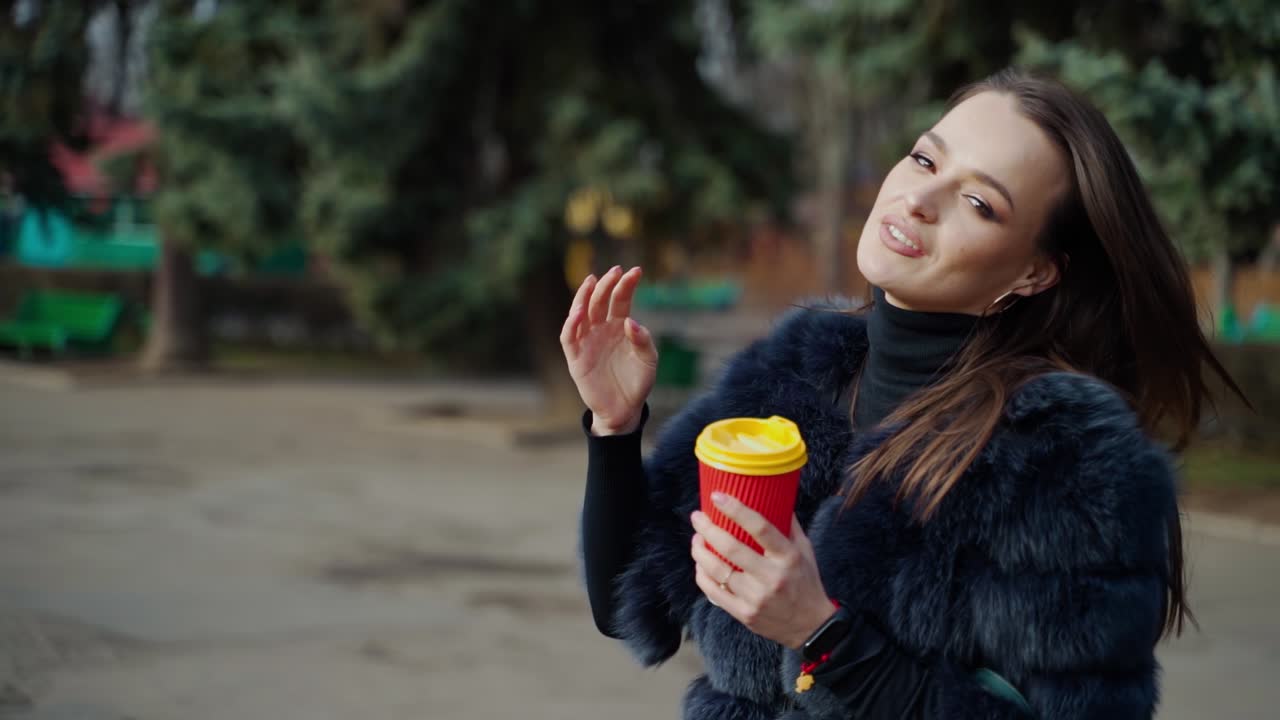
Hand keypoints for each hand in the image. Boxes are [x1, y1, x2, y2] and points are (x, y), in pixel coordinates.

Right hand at [560, 266, 657, 434]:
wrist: (625, 409)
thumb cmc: (637, 382)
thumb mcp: (649, 361)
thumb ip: (643, 341)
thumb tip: (630, 321)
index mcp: (620, 326)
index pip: (620, 300)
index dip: (626, 285)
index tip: (636, 271)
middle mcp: (601, 330)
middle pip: (600, 301)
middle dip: (606, 285)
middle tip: (615, 271)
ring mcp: (587, 342)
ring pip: (580, 313)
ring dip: (584, 297)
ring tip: (591, 282)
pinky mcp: (576, 358)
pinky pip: (569, 338)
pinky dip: (571, 324)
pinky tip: (578, 313)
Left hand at [690, 493, 835, 649]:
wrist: (810, 626)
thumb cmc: (806, 582)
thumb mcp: (805, 551)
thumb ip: (789, 525)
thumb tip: (774, 496)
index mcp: (788, 556)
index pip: (760, 527)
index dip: (736, 510)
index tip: (717, 497)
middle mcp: (771, 577)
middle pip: (731, 548)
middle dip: (708, 529)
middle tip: (697, 517)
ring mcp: (756, 597)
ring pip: (717, 570)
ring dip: (700, 551)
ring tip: (696, 539)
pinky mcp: (744, 614)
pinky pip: (713, 592)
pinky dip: (702, 575)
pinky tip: (700, 564)